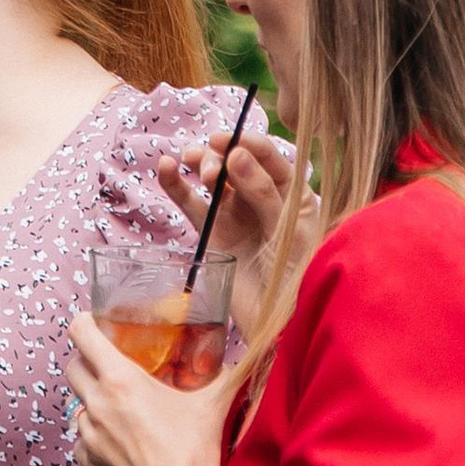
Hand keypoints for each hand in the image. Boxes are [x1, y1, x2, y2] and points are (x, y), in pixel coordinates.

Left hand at [65, 311, 238, 465]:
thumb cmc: (196, 453)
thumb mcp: (216, 403)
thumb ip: (234, 371)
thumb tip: (260, 348)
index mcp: (120, 380)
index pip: (81, 333)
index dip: (87, 323)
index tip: (98, 325)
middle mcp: (97, 403)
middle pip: (73, 366)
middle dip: (89, 362)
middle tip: (113, 367)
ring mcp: (88, 434)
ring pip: (78, 404)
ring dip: (94, 401)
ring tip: (122, 408)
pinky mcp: (87, 460)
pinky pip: (82, 437)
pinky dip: (96, 434)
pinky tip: (121, 440)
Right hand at [159, 121, 315, 346]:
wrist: (282, 326)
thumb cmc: (299, 277)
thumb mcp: (289, 232)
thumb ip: (264, 193)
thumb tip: (235, 155)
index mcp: (293, 193)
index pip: (269, 156)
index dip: (246, 142)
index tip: (226, 140)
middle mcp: (263, 198)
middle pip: (236, 161)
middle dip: (220, 157)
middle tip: (212, 173)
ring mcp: (235, 215)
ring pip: (213, 177)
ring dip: (200, 162)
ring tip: (191, 162)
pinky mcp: (212, 232)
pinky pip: (191, 203)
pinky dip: (177, 184)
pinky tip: (166, 166)